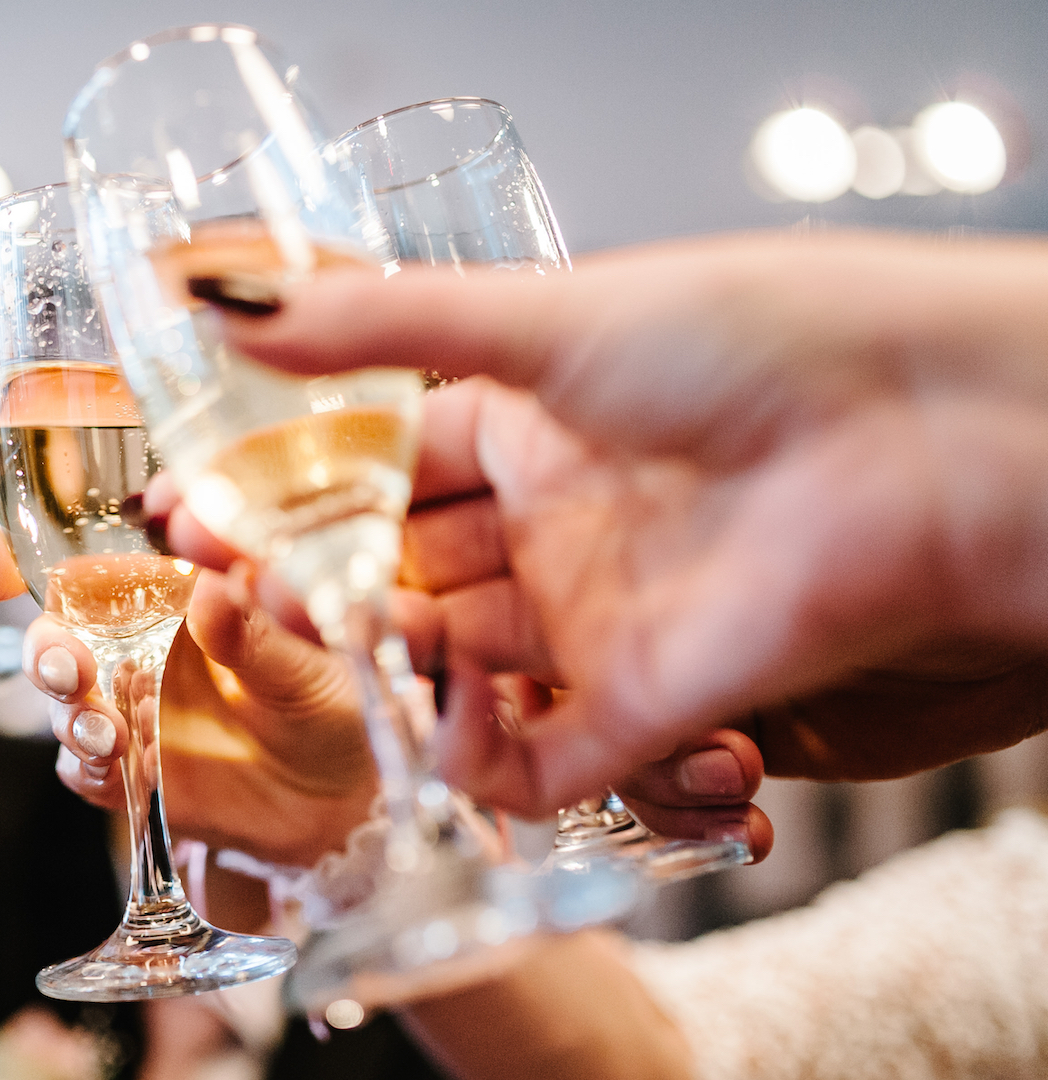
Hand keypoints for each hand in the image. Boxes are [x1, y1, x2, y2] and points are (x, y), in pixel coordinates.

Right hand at [0, 526, 374, 866]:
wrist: (344, 801)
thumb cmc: (334, 705)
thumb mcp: (312, 664)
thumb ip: (257, 633)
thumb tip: (210, 592)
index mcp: (173, 592)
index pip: (89, 561)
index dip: (24, 558)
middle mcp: (137, 643)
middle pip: (56, 631)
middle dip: (46, 647)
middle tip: (68, 668)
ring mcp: (128, 706)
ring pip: (61, 698)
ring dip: (67, 711)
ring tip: (106, 731)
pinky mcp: (129, 769)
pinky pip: (82, 766)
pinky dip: (88, 766)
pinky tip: (114, 766)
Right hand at [200, 232, 1047, 813]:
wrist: (915, 434)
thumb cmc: (752, 341)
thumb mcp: (537, 315)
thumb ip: (372, 326)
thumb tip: (224, 302)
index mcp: (531, 419)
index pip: (376, 465)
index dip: (283, 490)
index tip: (193, 505)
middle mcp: (554, 521)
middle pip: (395, 569)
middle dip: (305, 578)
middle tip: (222, 574)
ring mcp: (592, 616)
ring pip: (442, 663)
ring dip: (368, 658)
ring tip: (300, 627)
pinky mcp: (638, 704)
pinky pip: (524, 756)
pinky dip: (461, 751)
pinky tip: (416, 711)